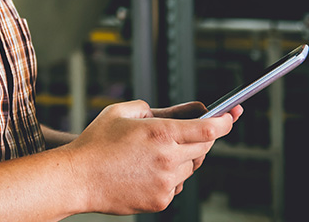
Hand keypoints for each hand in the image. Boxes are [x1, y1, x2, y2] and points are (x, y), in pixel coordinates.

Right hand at [63, 100, 235, 214]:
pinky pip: (177, 185)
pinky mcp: (161, 200)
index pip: (208, 129)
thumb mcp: (120, 113)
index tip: (231, 116)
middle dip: (201, 138)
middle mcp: (168, 159)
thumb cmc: (95, 143)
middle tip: (185, 134)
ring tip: (151, 155)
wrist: (77, 178)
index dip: (225, 121)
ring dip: (182, 159)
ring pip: (191, 167)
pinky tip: (144, 172)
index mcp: (160, 133)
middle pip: (205, 148)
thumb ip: (155, 108)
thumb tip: (185, 110)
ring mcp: (166, 182)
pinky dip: (169, 177)